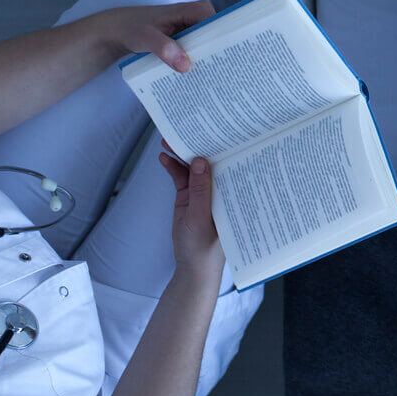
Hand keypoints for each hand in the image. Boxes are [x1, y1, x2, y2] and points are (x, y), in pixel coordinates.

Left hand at [97, 1, 214, 72]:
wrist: (121, 30)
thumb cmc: (133, 28)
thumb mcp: (145, 37)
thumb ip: (163, 48)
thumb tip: (186, 66)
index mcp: (194, 10)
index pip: (219, 24)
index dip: (224, 41)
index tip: (227, 60)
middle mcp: (199, 18)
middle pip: (218, 37)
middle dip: (219, 55)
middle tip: (221, 77)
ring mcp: (195, 30)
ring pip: (210, 47)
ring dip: (209, 62)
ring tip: (212, 81)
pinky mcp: (189, 41)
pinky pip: (200, 52)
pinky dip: (198, 64)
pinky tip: (198, 79)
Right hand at [159, 142, 225, 284]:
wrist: (192, 267)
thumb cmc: (205, 247)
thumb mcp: (201, 217)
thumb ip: (201, 190)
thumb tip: (202, 161)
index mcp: (232, 191)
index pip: (230, 163)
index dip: (223, 146)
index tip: (214, 130)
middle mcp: (220, 188)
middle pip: (210, 162)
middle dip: (200, 146)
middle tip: (187, 128)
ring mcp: (203, 192)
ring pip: (192, 168)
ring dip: (182, 155)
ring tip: (169, 139)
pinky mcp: (189, 197)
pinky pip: (180, 178)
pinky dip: (172, 168)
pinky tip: (164, 158)